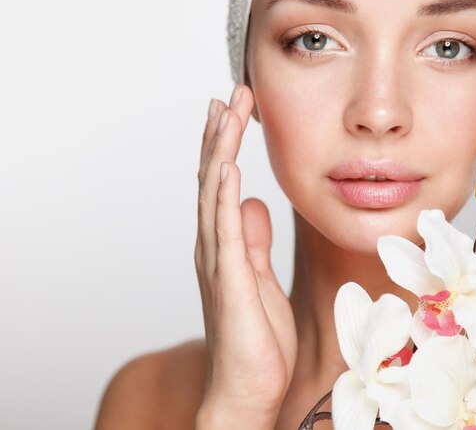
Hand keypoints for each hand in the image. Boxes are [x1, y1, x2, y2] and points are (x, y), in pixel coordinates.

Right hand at [194, 85, 296, 423]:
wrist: (249, 388)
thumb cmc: (257, 338)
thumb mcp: (260, 276)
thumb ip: (252, 239)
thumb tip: (250, 202)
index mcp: (224, 244)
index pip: (220, 183)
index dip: (224, 144)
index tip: (233, 108)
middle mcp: (214, 247)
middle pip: (211, 178)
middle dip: (220, 133)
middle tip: (231, 93)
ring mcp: (218, 262)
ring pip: (213, 194)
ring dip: (219, 150)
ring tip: (226, 111)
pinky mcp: (230, 281)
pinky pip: (225, 231)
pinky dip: (222, 196)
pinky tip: (226, 166)